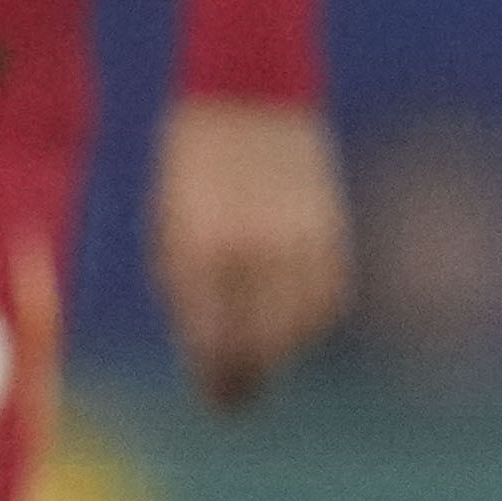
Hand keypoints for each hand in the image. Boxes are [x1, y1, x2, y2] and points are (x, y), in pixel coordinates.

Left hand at [154, 97, 351, 408]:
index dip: (218, 380)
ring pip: (302, 321)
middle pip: (262, 340)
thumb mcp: (172, 232)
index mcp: (202, 250)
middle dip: (251, 376)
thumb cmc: (192, 174)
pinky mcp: (327, 225)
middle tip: (240, 398)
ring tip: (264, 353)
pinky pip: (329, 291)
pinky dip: (314, 314)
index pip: (215, 340)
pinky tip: (295, 318)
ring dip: (283, 346)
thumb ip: (189, 296)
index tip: (220, 401)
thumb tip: (212, 361)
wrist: (244, 99)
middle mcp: (254, 248)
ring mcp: (297, 236)